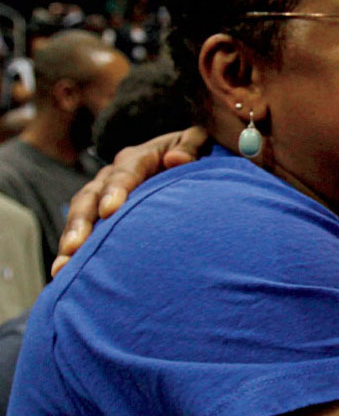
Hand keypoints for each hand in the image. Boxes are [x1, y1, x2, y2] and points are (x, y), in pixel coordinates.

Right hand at [52, 126, 208, 275]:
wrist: (182, 165)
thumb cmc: (193, 154)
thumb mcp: (198, 141)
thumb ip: (192, 146)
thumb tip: (176, 159)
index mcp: (137, 159)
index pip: (124, 173)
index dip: (115, 190)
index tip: (110, 211)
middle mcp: (112, 177)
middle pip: (90, 197)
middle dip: (81, 222)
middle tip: (75, 248)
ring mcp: (102, 196)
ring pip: (81, 216)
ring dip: (71, 241)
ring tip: (63, 267)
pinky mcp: (101, 217)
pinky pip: (84, 232)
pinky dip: (76, 252)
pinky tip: (67, 274)